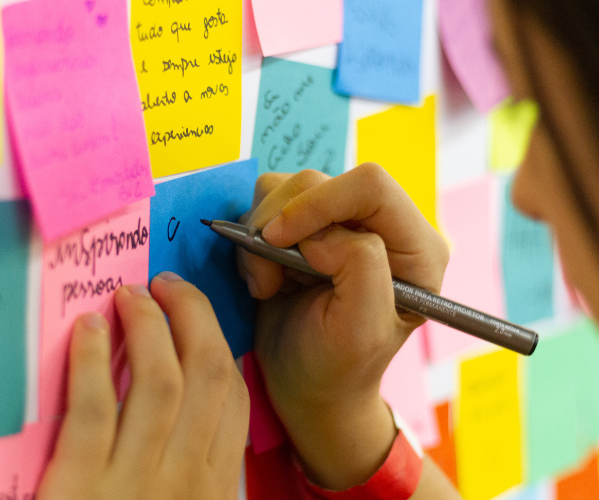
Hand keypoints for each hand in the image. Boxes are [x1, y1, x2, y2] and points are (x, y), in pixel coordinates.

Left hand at [37, 273, 248, 499]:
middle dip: (192, 315)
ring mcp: (135, 482)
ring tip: (130, 295)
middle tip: (166, 285)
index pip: (234, 398)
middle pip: (206, 375)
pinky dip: (92, 361)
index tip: (195, 316)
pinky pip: (94, 410)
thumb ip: (188, 463)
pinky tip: (87, 329)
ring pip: (159, 382)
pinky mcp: (81, 487)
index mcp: (214, 487)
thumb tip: (185, 403)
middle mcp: (186, 478)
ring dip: (147, 325)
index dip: (219, 342)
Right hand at [238, 165, 448, 489]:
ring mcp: (339, 224)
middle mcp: (380, 226)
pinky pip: (265, 204)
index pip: (370, 185)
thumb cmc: (337, 367)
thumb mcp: (360, 330)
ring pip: (286, 187)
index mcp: (415, 247)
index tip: (278, 240)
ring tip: (268, 283)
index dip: (318, 203)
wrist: (307, 386)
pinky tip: (265, 278)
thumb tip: (322, 234)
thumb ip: (359, 267)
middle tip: (268, 276)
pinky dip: (252, 239)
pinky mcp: (304, 228)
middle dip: (281, 223)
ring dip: (261, 234)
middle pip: (319, 180)